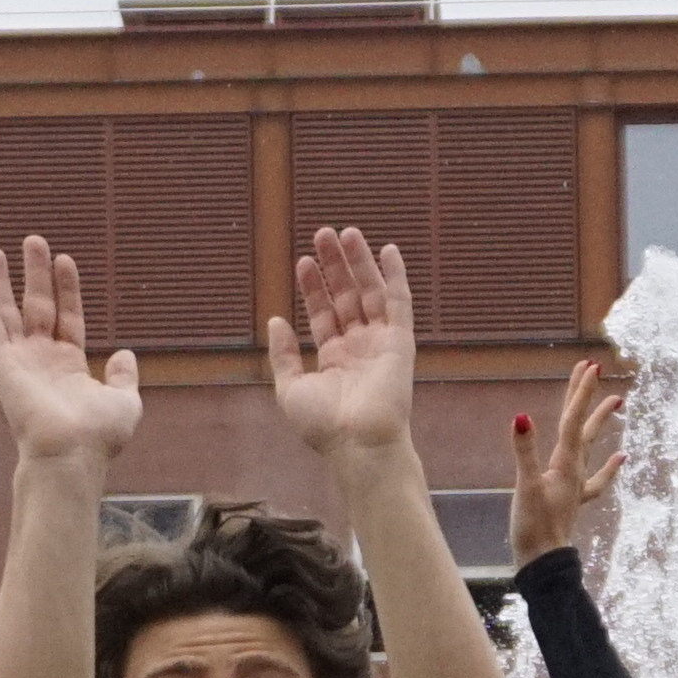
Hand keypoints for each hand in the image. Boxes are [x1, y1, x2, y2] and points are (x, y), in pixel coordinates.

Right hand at [0, 237, 143, 462]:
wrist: (71, 452)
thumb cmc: (98, 436)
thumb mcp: (125, 402)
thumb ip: (124, 377)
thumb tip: (125, 354)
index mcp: (69, 368)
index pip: (67, 318)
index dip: (66, 288)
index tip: (65, 260)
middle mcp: (42, 361)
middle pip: (37, 307)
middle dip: (35, 274)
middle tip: (33, 240)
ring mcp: (20, 361)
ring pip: (8, 312)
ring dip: (1, 281)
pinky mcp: (2, 364)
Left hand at [266, 225, 421, 458]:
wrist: (358, 444)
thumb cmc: (324, 426)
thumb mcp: (290, 389)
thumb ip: (282, 354)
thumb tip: (276, 320)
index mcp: (334, 360)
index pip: (324, 313)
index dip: (313, 287)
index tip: (302, 261)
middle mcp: (359, 348)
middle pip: (347, 296)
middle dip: (335, 266)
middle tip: (323, 234)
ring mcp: (381, 343)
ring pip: (370, 293)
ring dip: (360, 263)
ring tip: (346, 233)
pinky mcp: (400, 342)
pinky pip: (400, 303)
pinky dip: (395, 276)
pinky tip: (388, 250)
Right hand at [509, 357, 624, 563]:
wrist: (543, 564)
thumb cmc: (534, 528)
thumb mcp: (525, 487)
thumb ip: (524, 451)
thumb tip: (521, 416)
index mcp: (563, 464)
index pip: (572, 419)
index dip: (580, 391)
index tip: (590, 366)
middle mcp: (573, 470)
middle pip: (580, 425)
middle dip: (585, 396)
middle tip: (593, 367)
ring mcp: (574, 485)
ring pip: (589, 445)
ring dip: (599, 422)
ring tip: (617, 402)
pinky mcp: (571, 500)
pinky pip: (595, 479)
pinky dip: (608, 467)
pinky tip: (621, 457)